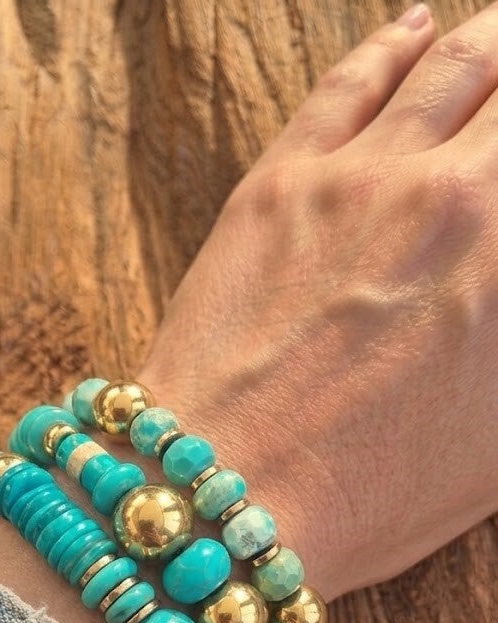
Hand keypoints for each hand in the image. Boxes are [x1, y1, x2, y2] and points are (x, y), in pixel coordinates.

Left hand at [138, 2, 497, 602]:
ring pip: (451, 66)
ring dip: (494, 40)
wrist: (230, 497)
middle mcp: (456, 195)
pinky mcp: (279, 180)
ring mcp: (363, 177)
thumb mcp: (497, 440)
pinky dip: (393, 46)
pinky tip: (417, 29)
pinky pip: (351, 82)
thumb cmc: (371, 496)